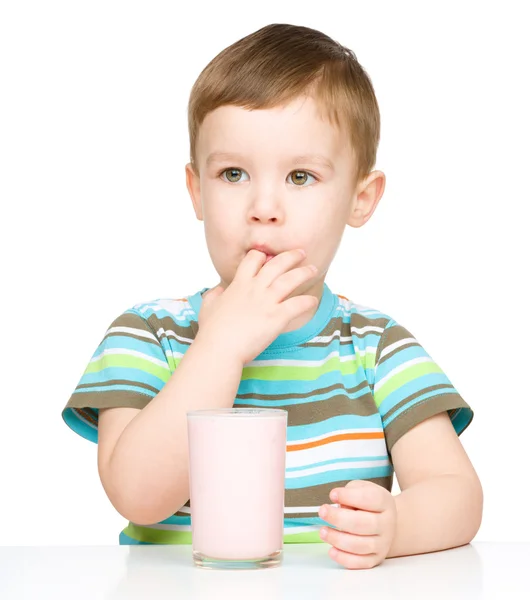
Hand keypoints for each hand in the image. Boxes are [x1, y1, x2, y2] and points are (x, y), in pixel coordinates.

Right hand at [196, 248, 318, 364]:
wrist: (219, 349)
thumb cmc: (212, 331)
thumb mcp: (207, 306)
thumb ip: (214, 294)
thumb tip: (219, 289)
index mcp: (239, 284)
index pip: (253, 259)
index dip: (262, 255)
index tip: (269, 256)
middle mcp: (255, 289)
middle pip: (277, 264)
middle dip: (291, 256)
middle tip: (301, 253)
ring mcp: (267, 302)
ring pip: (291, 279)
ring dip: (304, 272)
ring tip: (313, 269)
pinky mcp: (277, 317)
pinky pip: (298, 305)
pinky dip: (308, 301)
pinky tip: (313, 301)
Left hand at [318, 480, 396, 568]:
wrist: (384, 523)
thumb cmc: (368, 503)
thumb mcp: (361, 489)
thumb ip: (351, 492)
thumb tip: (338, 503)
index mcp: (385, 502)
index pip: (369, 499)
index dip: (349, 496)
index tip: (333, 495)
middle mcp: (387, 524)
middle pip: (364, 524)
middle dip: (339, 518)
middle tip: (322, 511)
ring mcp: (383, 543)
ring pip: (361, 545)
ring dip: (338, 539)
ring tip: (323, 531)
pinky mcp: (376, 559)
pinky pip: (361, 563)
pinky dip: (344, 558)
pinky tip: (331, 550)